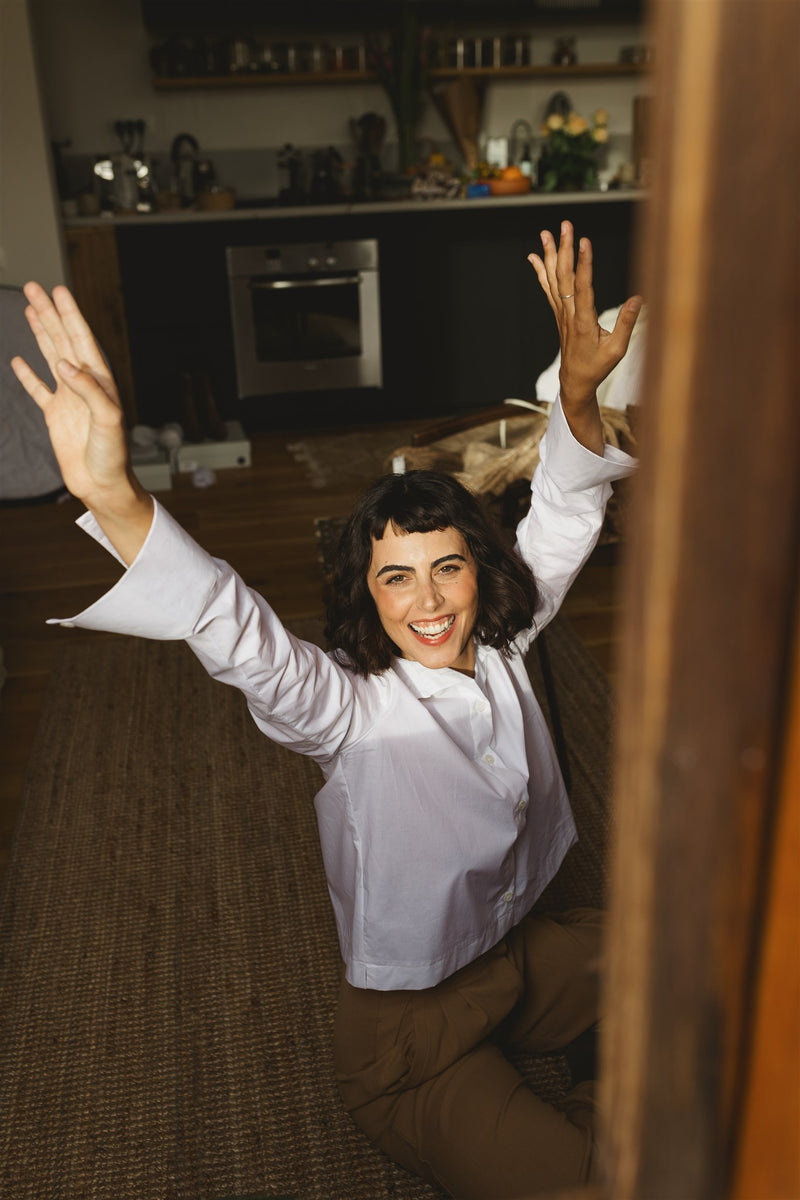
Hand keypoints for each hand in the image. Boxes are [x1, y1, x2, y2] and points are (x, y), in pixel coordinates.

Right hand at [11, 283, 152, 562]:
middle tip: (34, 287)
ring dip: (40, 333)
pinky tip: (17, 360)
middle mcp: (84, 385)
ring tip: (29, 309)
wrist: (103, 485)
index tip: (57, 290)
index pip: (82, 340)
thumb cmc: (113, 455)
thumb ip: (88, 390)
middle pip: (63, 340)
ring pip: (50, 357)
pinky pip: (39, 390)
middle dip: (50, 314)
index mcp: (99, 381)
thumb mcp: (107, 420)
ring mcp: (69, 399)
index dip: (70, 315)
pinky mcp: (56, 417)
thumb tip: (63, 363)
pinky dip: (27, 375)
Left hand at [528, 220, 641, 452]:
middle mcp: (569, 314)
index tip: (584, 242)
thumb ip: (626, 324)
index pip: (583, 288)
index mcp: (584, 322)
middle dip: (565, 248)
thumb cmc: (598, 366)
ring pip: (554, 279)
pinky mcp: (560, 313)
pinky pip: (548, 288)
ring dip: (551, 254)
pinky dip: (541, 271)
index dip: (583, 264)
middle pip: (565, 277)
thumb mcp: (617, 350)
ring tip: (546, 232)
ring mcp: (562, 312)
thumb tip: (638, 298)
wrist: (575, 380)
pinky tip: (536, 256)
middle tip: (566, 225)